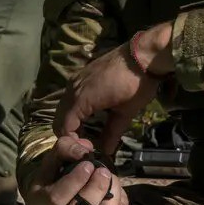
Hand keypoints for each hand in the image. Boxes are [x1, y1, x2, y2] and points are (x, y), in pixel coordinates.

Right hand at [23, 135, 128, 204]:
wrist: (51, 200)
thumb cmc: (51, 177)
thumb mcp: (52, 160)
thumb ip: (65, 149)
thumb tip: (86, 149)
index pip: (55, 199)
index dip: (74, 181)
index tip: (88, 164)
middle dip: (95, 190)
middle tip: (103, 171)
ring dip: (110, 195)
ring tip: (110, 178)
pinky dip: (118, 203)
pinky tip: (112, 190)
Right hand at [54, 24, 171, 152]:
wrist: (144, 53)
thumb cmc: (137, 83)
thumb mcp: (126, 111)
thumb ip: (112, 132)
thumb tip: (105, 151)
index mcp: (81, 100)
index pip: (65, 127)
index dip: (73, 141)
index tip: (86, 149)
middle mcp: (71, 90)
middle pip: (59, 118)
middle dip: (69, 132)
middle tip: (85, 141)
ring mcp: (74, 81)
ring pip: (63, 107)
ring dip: (71, 120)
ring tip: (86, 129)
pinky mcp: (80, 75)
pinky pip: (69, 96)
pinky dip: (73, 108)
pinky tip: (88, 113)